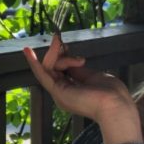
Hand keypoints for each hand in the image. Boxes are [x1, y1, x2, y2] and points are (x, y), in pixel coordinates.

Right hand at [23, 33, 137, 128]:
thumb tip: (70, 59)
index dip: (60, 55)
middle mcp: (63, 92)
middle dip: (56, 51)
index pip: (59, 70)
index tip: (63, 44)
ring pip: (49, 67)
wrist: (115, 104)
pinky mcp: (57, 91)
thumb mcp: (92, 76)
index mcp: (72, 90)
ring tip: (62, 44)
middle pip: (52, 67)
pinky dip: (34, 63)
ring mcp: (59, 93)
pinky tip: (28, 52)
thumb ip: (78, 69)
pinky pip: (43, 74)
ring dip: (55, 53)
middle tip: (58, 39)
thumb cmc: (110, 93)